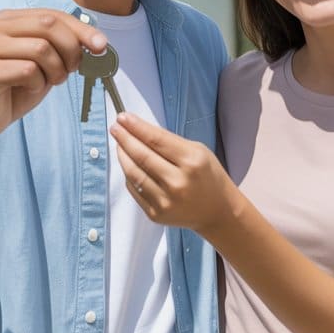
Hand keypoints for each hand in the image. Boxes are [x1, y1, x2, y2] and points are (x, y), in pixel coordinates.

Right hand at [0, 9, 105, 143]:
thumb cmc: (16, 89)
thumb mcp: (45, 63)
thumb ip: (64, 47)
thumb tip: (98, 41)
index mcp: (8, 19)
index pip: (53, 15)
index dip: (81, 29)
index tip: (102, 46)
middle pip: (48, 26)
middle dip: (71, 49)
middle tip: (72, 71)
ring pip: (41, 49)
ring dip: (55, 71)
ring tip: (49, 82)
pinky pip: (27, 71)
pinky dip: (38, 84)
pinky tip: (30, 90)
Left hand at [110, 112, 237, 235]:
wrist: (218, 211)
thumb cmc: (207, 176)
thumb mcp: (197, 151)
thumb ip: (169, 142)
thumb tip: (138, 130)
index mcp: (191, 162)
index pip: (156, 140)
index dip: (136, 127)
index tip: (123, 118)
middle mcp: (178, 183)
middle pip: (142, 156)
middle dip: (125, 139)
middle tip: (115, 128)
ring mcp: (165, 201)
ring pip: (134, 174)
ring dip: (122, 156)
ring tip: (119, 144)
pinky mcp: (155, 214)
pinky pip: (134, 190)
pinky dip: (129, 175)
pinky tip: (128, 164)